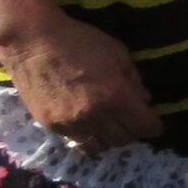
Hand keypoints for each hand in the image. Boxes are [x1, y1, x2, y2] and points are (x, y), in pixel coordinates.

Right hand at [0, 12, 161, 153]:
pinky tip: (91, 126)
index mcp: (116, 96)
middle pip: (124, 139)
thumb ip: (134, 80)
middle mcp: (95, 116)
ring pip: (101, 147)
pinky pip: (78, 143)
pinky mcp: (52, 126)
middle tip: (133, 121)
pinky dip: (90, 138)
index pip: (144, 126)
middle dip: (134, 131)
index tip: (155, 123)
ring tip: (112, 126)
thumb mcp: (117, 53)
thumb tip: (144, 101)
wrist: (32, 42)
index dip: (154, 126)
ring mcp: (71, 124)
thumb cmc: (80, 41)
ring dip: (111, 138)